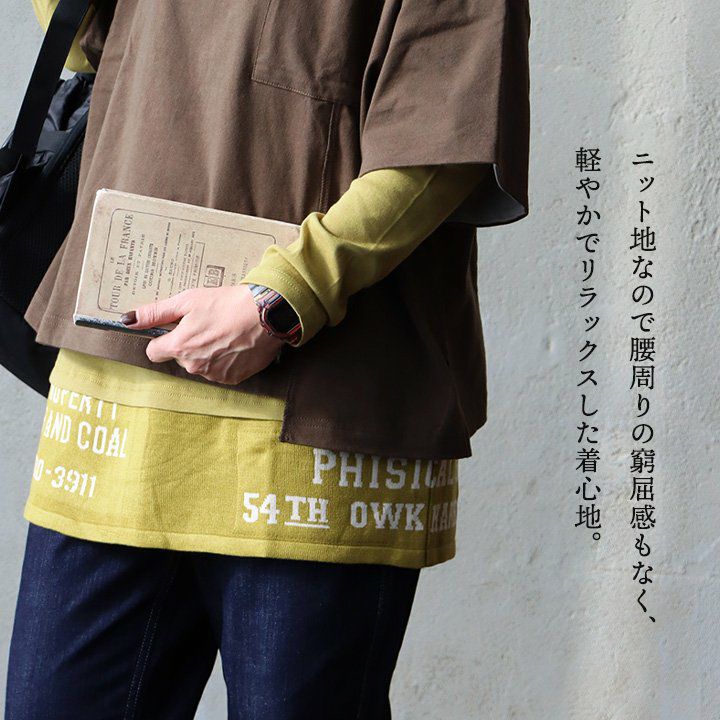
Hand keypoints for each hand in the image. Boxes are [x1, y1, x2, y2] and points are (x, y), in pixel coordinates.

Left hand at [120, 285, 284, 383]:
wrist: (267, 315)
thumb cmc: (227, 304)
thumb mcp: (188, 300)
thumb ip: (155, 313)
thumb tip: (128, 320)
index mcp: (179, 347)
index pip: (154, 352)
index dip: (163, 339)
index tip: (176, 328)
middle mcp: (194, 366)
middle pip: (179, 358)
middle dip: (188, 344)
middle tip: (206, 325)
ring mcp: (214, 375)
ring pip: (200, 365)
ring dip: (207, 353)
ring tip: (224, 333)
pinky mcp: (233, 379)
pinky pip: (220, 371)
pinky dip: (225, 360)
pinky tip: (235, 344)